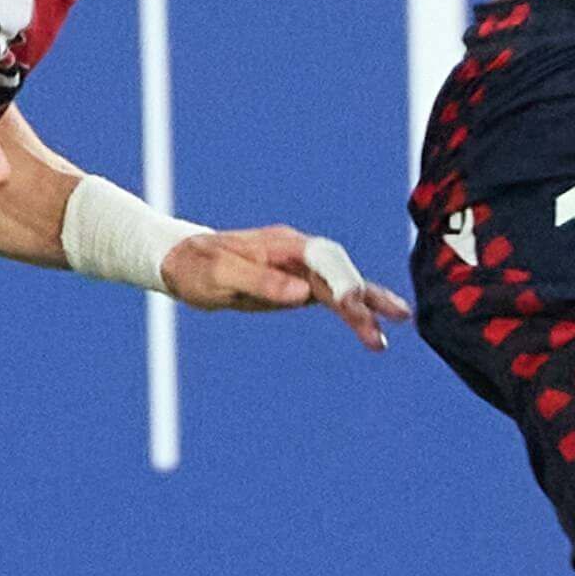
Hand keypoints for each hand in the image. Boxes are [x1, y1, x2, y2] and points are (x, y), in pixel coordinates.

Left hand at [160, 226, 410, 350]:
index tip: (353, 305)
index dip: (342, 281)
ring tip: (394, 327)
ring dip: (366, 306)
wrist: (180, 261)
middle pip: (340, 274)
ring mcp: (299, 268)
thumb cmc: (196, 266)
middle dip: (363, 300)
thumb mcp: (221, 276)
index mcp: (283, 245)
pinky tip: (370, 323)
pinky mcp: (295, 285)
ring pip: (341, 285)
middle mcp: (298, 253)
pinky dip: (351, 308)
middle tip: (379, 330)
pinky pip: (330, 295)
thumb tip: (302, 295)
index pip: (324, 260)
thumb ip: (262, 282)